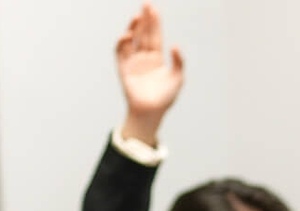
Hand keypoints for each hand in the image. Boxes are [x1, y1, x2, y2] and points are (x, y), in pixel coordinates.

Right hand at [115, 4, 183, 139]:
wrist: (152, 112)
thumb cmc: (165, 98)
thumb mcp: (178, 78)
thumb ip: (178, 61)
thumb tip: (175, 45)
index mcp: (156, 59)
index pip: (154, 36)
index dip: (154, 23)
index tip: (154, 10)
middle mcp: (143, 58)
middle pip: (143, 34)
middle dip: (144, 20)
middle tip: (146, 5)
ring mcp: (133, 62)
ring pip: (131, 40)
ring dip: (133, 28)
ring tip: (138, 17)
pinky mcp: (123, 69)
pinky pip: (120, 52)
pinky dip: (122, 42)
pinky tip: (128, 34)